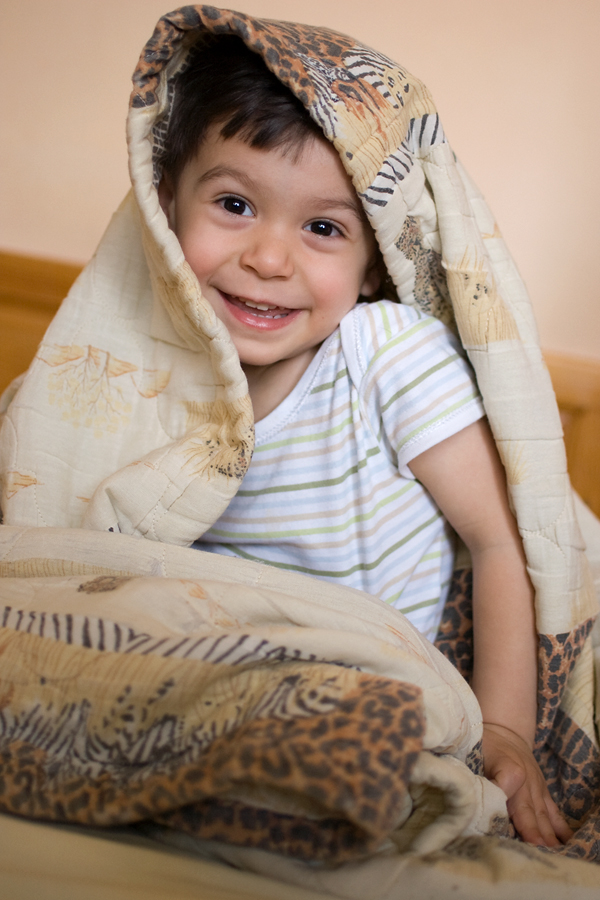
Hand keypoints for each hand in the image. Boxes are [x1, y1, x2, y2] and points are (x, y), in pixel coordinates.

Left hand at [482, 723, 572, 846]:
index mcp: (510, 770)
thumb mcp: (474, 751)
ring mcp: (538, 788)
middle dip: (531, 831)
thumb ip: (472, 774)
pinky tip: (562, 842)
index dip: (500, 811)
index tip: (498, 828)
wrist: (505, 732)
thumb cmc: (486, 744)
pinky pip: (553, 812)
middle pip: (528, 811)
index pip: (503, 794)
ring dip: (545, 834)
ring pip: (542, 814)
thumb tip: (469, 798)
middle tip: (534, 848)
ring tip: (547, 851)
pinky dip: (558, 828)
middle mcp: (527, 781)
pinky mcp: (543, 792)